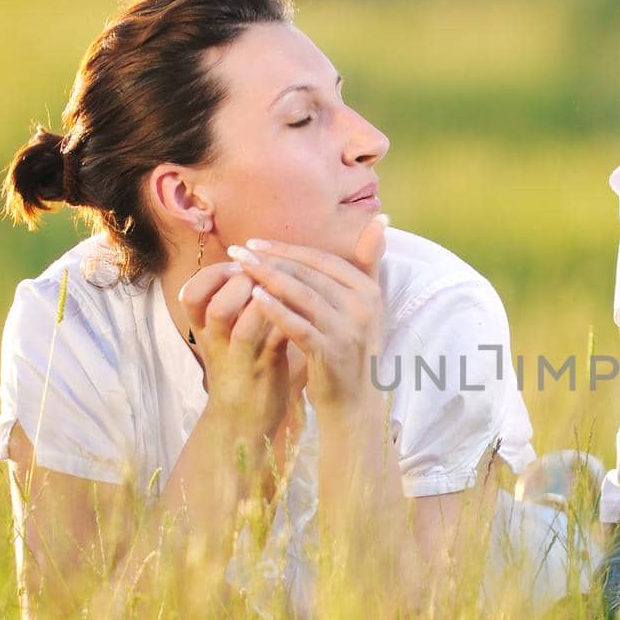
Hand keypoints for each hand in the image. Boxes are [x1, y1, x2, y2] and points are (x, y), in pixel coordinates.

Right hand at [178, 261, 292, 437]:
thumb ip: (238, 305)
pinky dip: (283, 319)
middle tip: (262, 273)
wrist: (246, 420)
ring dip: (258, 298)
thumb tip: (258, 264)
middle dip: (237, 282)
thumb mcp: (231, 336)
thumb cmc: (245, 368)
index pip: (191, 293)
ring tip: (279, 287)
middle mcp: (215, 343)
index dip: (214, 274)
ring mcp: (237, 358)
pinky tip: (299, 308)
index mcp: (203, 331)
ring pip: (236, 322)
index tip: (238, 265)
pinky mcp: (262, 370)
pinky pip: (270, 339)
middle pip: (212, 304)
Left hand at [231, 214, 388, 413]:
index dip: (288, 249)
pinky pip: (298, 325)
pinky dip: (275, 310)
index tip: (255, 243)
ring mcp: (349, 330)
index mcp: (370, 290)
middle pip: (309, 274)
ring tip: (239, 268)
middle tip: (238, 252)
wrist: (353, 401)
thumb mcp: (364, 305)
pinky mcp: (332, 352)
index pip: (323, 260)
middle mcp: (364, 307)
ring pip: (302, 295)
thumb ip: (368, 263)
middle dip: (270, 260)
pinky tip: (254, 299)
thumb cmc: (350, 349)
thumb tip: (381, 218)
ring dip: (267, 278)